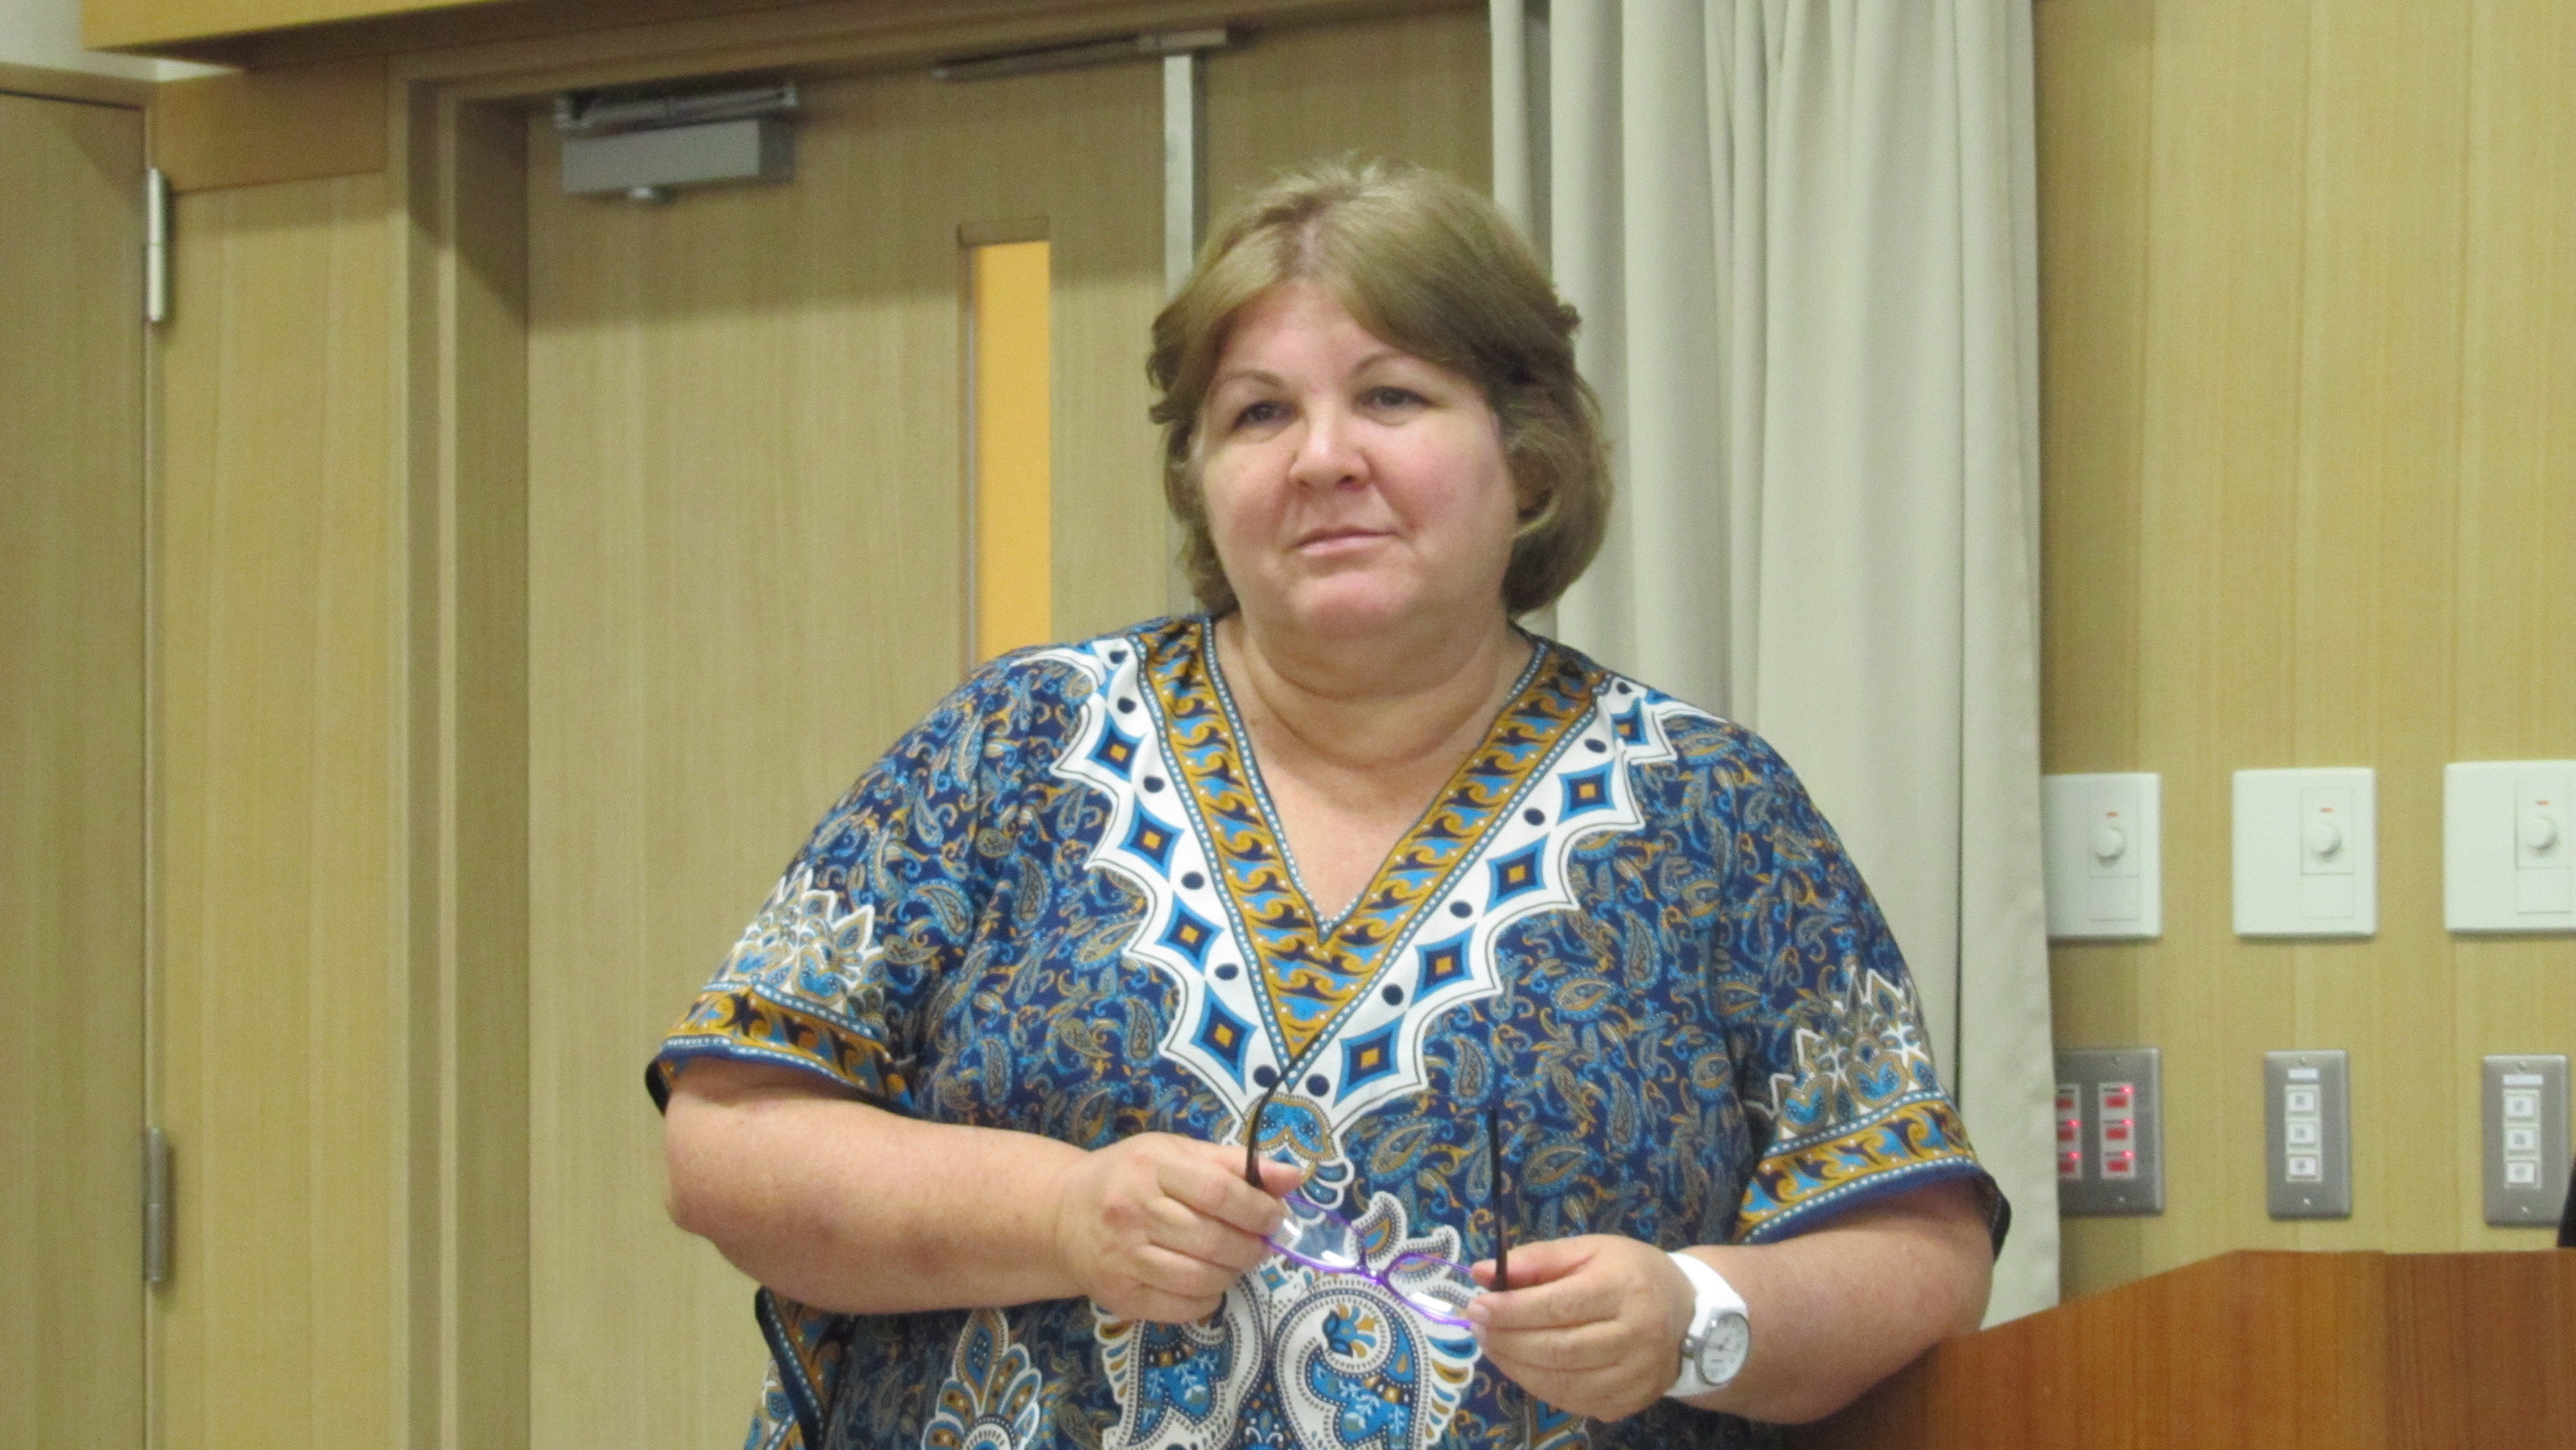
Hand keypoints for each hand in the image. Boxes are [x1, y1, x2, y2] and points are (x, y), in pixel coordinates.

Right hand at [1049, 1133, 1302, 1322]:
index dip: (1259, 1209)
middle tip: (1261, 1244)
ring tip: (1235, 1261)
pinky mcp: (1117, 1294)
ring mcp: (1122, 1256)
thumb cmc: (1131, 1176)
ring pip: (1200, 1278)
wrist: (1062, 1213)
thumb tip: (1294, 1177)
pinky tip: (1207, 1282)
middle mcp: (1132, 1211)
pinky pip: (1180, 1308)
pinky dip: (1207, 1300)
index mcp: (1152, 1167)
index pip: (1220, 1192)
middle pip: (1213, 1240)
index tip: (1276, 1217)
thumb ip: (1235, 1164)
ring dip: (1232, 1274)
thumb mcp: (1177, 1154)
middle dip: (1251, 1247)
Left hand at [1466, 1235, 1693, 1421]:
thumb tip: (1480, 1273)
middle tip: (1477, 1327)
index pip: (1559, 1306)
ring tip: (1491, 1345)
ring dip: (1516, 1367)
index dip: (1512, 1310)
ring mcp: (1635, 1376)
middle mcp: (1635, 1336)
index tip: (1477, 1305)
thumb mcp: (1589, 1250)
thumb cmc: (1631, 1273)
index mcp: (1624, 1288)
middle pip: (1559, 1349)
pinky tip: (1520, 1366)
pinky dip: (1538, 1386)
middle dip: (1508, 1340)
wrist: (1687, 1315)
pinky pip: (1573, 1402)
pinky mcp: (1629, 1402)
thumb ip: (1537, 1260)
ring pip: (1563, 1382)